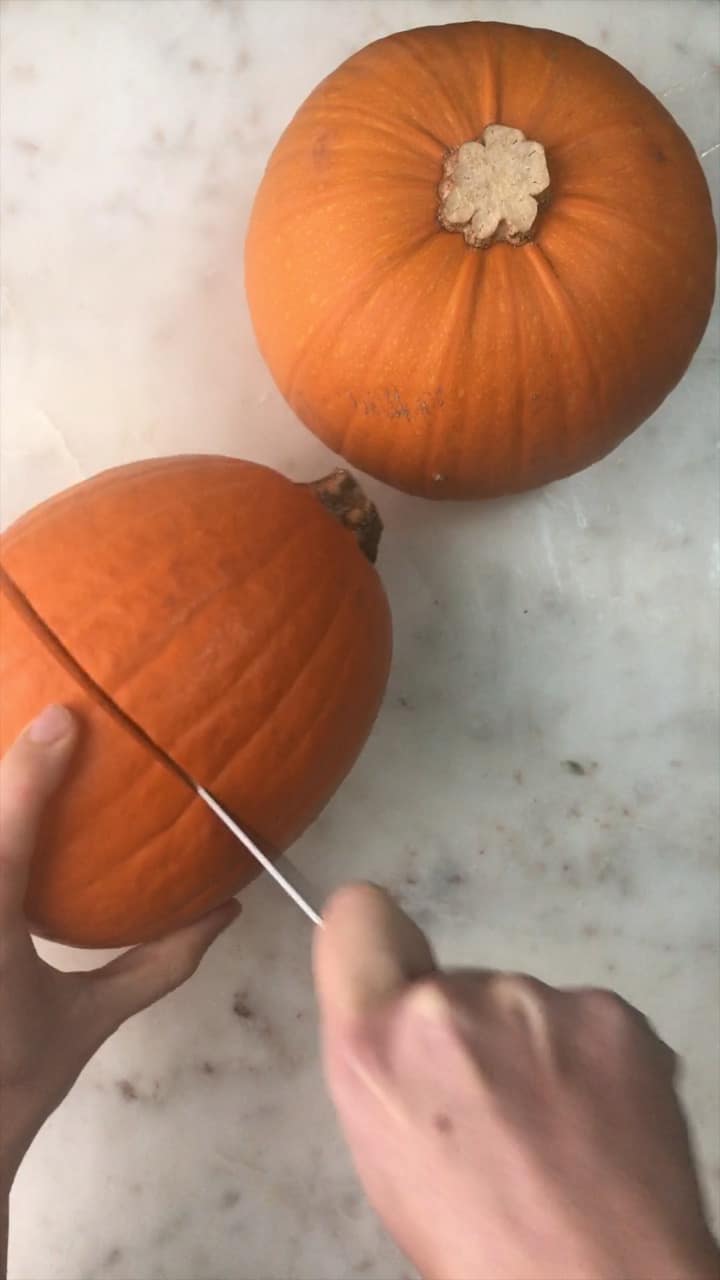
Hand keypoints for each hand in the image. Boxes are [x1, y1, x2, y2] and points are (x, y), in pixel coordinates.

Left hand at [0, 705, 238, 1195]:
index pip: (7, 839)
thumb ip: (160, 962)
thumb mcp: (89, 1019)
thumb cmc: (17, 1077)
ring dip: (3, 795)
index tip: (64, 719)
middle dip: (7, 761)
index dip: (31, 773)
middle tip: (48, 718)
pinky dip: (0, 825)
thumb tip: (226, 907)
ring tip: (28, 748)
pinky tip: (14, 812)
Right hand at [315, 884, 718, 1279]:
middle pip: (451, 985)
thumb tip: (410, 1037)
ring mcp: (536, 1002)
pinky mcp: (609, 1012)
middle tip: (497, 1116)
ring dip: (532, 1049)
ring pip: (521, 1006)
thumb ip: (389, 1070)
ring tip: (556, 1131)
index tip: (401, 974)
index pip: (357, 916)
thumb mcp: (388, 1161)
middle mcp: (448, 1006)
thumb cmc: (484, 1252)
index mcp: (374, 1046)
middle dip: (469, 1034)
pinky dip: (590, 1060)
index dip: (377, 941)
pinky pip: (584, 1019)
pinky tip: (598, 1121)